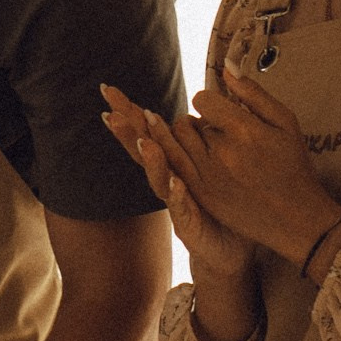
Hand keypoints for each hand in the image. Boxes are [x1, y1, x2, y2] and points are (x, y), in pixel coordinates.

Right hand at [101, 82, 254, 281]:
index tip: (109, 90)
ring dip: (150, 160)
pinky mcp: (189, 225)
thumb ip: (204, 136)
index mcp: (174, 162)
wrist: (231, 249)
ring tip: (144, 142)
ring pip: (158, 178)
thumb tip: (203, 104)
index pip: (146, 132)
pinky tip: (176, 183)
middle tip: (110, 113)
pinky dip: (177, 195)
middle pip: (142, 152)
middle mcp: (168, 180)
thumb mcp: (214, 164)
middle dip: (126, 132)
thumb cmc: (222, 204)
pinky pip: (182, 207)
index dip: (128, 112)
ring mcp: (176, 203)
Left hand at [140, 63, 340, 268]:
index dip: (210, 102)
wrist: (295, 216)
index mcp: (244, 130)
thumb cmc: (293, 166)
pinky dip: (171, 155)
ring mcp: (208, 175)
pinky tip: (175, 150)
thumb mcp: (285, 122)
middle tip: (217, 131)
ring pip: (176, 142)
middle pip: (188, 122)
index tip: (220, 110)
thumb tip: (227, 67)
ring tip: (200, 140)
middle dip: (199, 122)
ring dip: (184, 138)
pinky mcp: (201, 194)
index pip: (203, 101)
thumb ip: (253, 93)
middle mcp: (222, 152)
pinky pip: (173, 166)